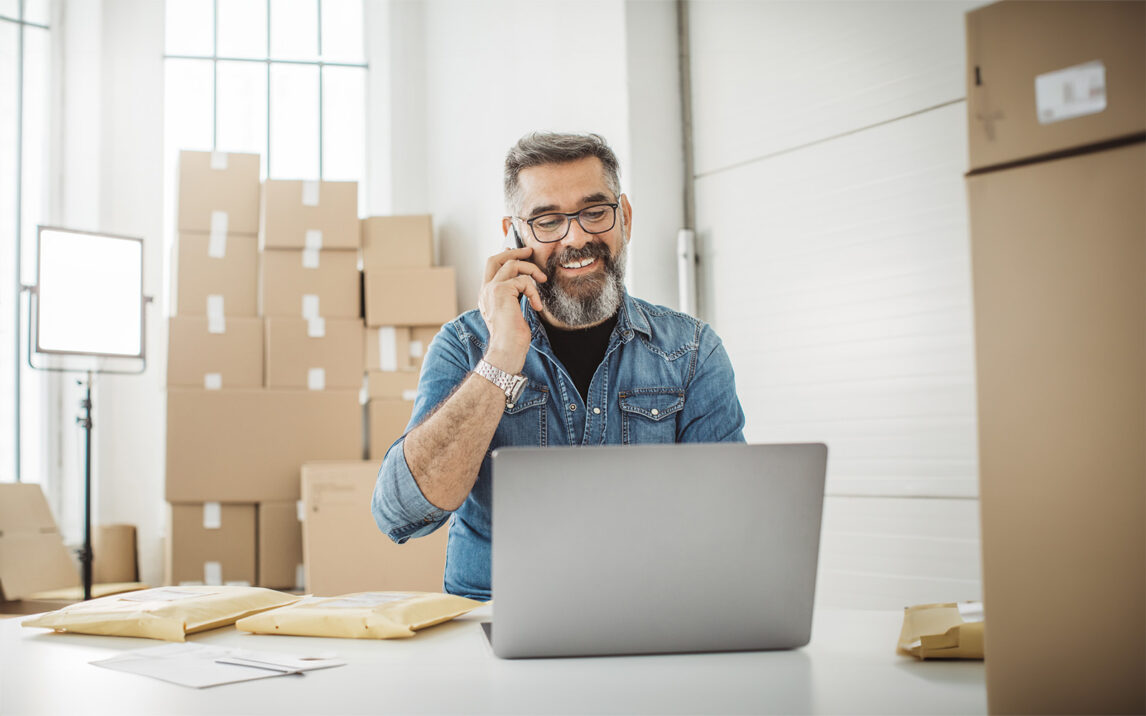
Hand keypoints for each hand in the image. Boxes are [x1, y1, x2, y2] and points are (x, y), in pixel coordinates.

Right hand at [478, 246, 546, 373]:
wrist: (507, 349)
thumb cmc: (512, 337)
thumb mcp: (511, 312)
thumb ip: (513, 297)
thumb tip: (523, 285)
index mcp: (486, 295)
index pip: (491, 268)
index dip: (504, 257)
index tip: (517, 253)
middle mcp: (485, 290)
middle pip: (495, 259)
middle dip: (514, 252)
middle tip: (529, 251)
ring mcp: (491, 289)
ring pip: (512, 265)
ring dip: (531, 270)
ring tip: (542, 280)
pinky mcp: (501, 291)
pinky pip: (523, 281)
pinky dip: (534, 292)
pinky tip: (537, 306)